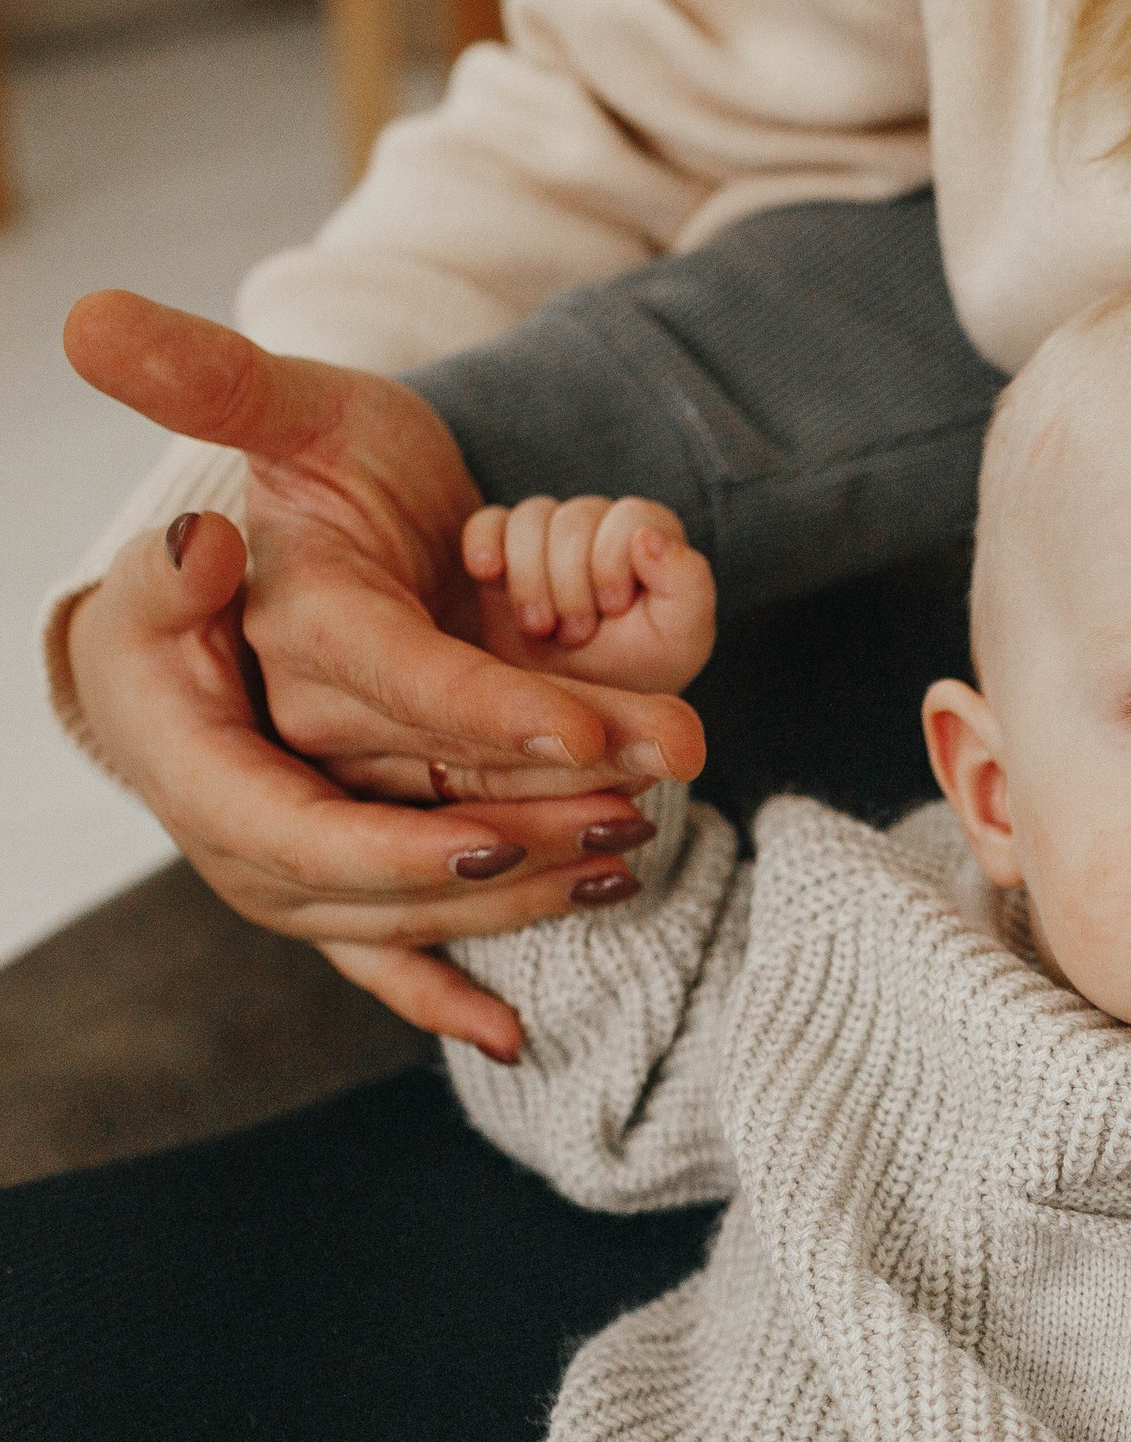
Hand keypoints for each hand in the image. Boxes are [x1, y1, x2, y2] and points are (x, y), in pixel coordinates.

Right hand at [56, 293, 708, 1049]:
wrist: (234, 582)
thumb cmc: (272, 491)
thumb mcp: (270, 427)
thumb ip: (214, 407)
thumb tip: (191, 514)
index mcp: (191, 726)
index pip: (321, 779)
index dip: (443, 772)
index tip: (560, 754)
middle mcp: (229, 812)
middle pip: (376, 867)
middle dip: (514, 849)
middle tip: (629, 818)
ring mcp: (276, 859)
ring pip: (398, 915)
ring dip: (519, 900)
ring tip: (627, 859)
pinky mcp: (324, 880)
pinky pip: (379, 958)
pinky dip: (440, 996)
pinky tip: (513, 1034)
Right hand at [465, 497, 717, 694]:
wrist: (570, 713)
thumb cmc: (638, 671)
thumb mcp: (679, 640)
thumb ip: (688, 585)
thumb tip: (649, 535)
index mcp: (650, 540)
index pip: (632, 517)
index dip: (615, 560)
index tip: (612, 608)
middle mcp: (599, 529)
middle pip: (577, 518)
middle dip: (573, 582)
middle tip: (577, 634)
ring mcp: (546, 537)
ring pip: (531, 519)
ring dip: (532, 578)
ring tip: (541, 628)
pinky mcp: (499, 551)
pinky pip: (487, 522)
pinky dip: (485, 543)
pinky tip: (487, 575)